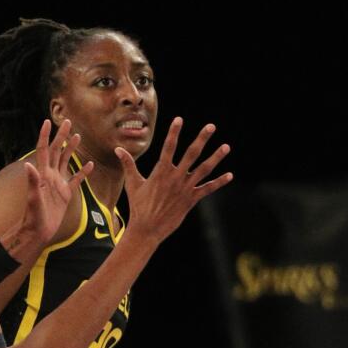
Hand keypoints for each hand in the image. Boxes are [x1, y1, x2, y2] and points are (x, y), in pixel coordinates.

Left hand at [19, 119, 91, 247]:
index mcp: (43, 174)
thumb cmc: (33, 216)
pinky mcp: (66, 194)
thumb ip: (32, 182)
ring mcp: (58, 184)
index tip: (48, 122)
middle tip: (68, 122)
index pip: (43, 151)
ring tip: (78, 137)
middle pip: (57, 151)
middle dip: (62, 136)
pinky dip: (83, 172)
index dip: (45, 136)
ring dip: (71, 149)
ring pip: (66, 162)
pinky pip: (76, 180)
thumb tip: (28, 165)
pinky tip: (90, 165)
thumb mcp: (33, 199)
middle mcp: (50, 176)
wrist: (38, 232)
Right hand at [116, 118, 231, 242]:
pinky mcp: (191, 200)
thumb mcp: (133, 183)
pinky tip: (229, 175)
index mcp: (161, 171)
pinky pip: (208, 189)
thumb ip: (128, 164)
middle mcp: (175, 177)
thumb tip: (118, 149)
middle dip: (202, 139)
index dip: (174, 132)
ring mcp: (185, 188)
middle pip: (191, 154)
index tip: (179, 119)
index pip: (168, 147)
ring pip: (204, 169)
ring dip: (216, 157)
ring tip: (226, 146)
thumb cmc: (139, 205)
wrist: (147, 228)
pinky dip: (219, 182)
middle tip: (211, 126)